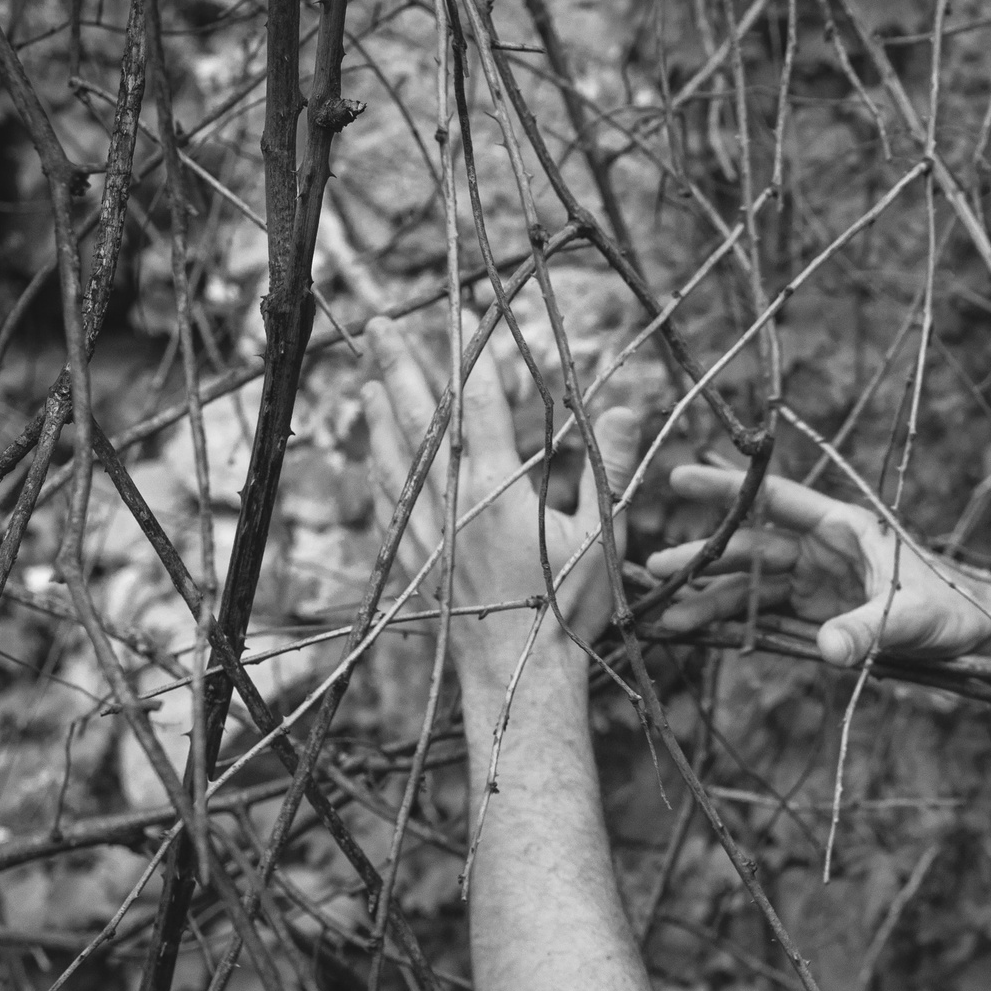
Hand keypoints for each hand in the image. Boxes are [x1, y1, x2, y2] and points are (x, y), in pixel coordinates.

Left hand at [360, 316, 639, 666]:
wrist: (517, 679)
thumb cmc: (568, 609)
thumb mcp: (603, 535)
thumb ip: (610, 465)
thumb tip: (624, 406)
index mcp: (498, 489)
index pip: (477, 400)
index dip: (469, 351)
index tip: (461, 311)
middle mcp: (449, 502)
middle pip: (417, 416)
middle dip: (397, 364)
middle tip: (378, 322)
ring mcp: (421, 532)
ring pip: (390, 456)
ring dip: (377, 411)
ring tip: (366, 376)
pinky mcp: (408, 563)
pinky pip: (382, 502)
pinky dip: (375, 469)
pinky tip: (371, 454)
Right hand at [643, 466, 990, 666]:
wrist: (976, 635)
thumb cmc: (954, 610)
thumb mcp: (913, 618)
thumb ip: (869, 630)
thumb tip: (830, 650)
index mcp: (844, 528)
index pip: (777, 500)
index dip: (728, 489)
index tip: (680, 477)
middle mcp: (823, 549)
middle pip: (752, 547)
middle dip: (704, 556)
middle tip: (653, 566)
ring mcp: (816, 581)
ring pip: (751, 585)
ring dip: (710, 596)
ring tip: (665, 613)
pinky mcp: (816, 613)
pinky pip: (764, 614)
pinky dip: (732, 622)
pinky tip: (696, 630)